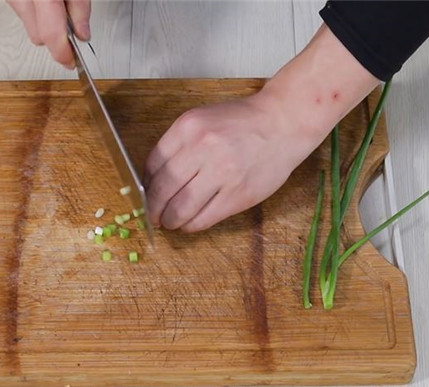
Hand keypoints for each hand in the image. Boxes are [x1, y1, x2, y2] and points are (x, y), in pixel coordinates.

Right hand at [7, 0, 90, 67]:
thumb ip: (80, 9)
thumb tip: (82, 34)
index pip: (50, 34)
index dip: (62, 53)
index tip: (71, 61)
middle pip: (37, 35)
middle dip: (56, 37)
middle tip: (72, 24)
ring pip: (28, 25)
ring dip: (44, 23)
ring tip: (57, 5)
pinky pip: (22, 13)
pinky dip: (36, 13)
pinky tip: (45, 3)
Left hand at [144, 26, 378, 231]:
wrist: (283, 123)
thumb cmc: (242, 122)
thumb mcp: (203, 119)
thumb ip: (179, 144)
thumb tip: (155, 178)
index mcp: (188, 127)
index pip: (153, 164)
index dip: (145, 186)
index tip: (146, 195)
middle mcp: (203, 148)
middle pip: (162, 189)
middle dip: (153, 209)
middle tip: (153, 216)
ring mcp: (222, 173)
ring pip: (180, 208)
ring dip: (170, 220)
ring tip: (170, 222)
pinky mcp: (238, 194)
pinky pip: (204, 218)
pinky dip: (191, 225)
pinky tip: (190, 223)